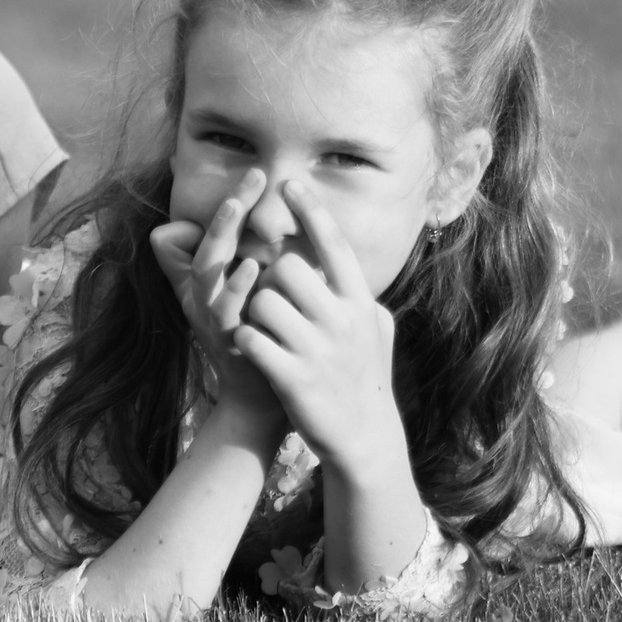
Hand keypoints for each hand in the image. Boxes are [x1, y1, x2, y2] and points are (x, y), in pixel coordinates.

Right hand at [149, 172, 283, 436]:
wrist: (262, 399)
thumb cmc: (258, 340)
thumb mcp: (242, 298)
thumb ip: (244, 263)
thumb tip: (247, 227)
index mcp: (209, 282)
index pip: (212, 232)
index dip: (230, 205)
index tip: (256, 171)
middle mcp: (204, 296)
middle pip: (208, 243)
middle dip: (227, 208)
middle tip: (253, 175)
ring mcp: (212, 319)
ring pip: (207, 272)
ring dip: (220, 237)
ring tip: (236, 206)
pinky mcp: (227, 341)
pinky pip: (225, 310)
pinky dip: (235, 286)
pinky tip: (252, 266)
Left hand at [234, 182, 405, 483]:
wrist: (363, 439)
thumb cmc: (364, 378)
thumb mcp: (375, 331)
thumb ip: (360, 296)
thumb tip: (352, 267)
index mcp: (359, 304)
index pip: (334, 245)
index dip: (311, 211)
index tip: (290, 183)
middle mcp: (342, 321)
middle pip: (286, 268)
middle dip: (270, 279)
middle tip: (275, 302)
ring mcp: (317, 350)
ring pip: (262, 300)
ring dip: (255, 313)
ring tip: (268, 333)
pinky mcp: (292, 378)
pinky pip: (250, 337)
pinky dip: (246, 340)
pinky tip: (256, 352)